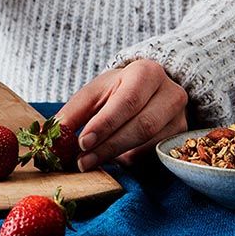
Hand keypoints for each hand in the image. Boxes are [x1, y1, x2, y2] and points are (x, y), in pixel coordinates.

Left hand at [56, 59, 187, 171]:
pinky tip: (112, 160)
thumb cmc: (117, 90)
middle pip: (142, 126)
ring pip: (148, 144)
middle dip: (108, 147)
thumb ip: (74, 112)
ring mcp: (180, 118)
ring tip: (91, 161)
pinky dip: (129, 160)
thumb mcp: (94, 93)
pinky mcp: (180, 137)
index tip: (82, 143)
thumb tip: (54, 135)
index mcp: (147, 73)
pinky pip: (153, 155)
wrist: (150, 90)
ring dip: (117, 156)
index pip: (128, 101)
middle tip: (82, 162)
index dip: (104, 125)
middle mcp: (171, 94)